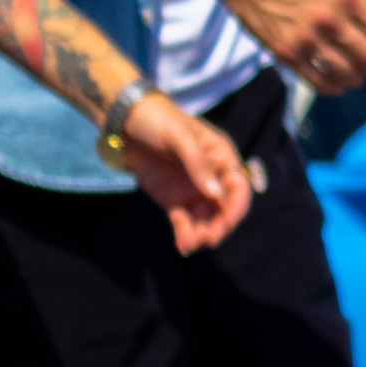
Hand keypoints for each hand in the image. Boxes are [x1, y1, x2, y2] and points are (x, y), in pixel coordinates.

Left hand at [117, 90, 251, 252]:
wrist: (126, 122)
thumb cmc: (159, 120)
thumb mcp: (179, 136)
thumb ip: (198, 163)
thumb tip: (216, 194)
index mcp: (223, 159)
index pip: (239, 187)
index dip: (237, 205)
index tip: (228, 221)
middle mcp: (213, 178)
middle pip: (226, 209)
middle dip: (221, 226)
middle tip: (209, 239)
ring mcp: (194, 191)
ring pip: (207, 219)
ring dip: (204, 234)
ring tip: (191, 244)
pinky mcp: (174, 201)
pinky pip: (185, 222)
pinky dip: (186, 235)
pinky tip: (183, 246)